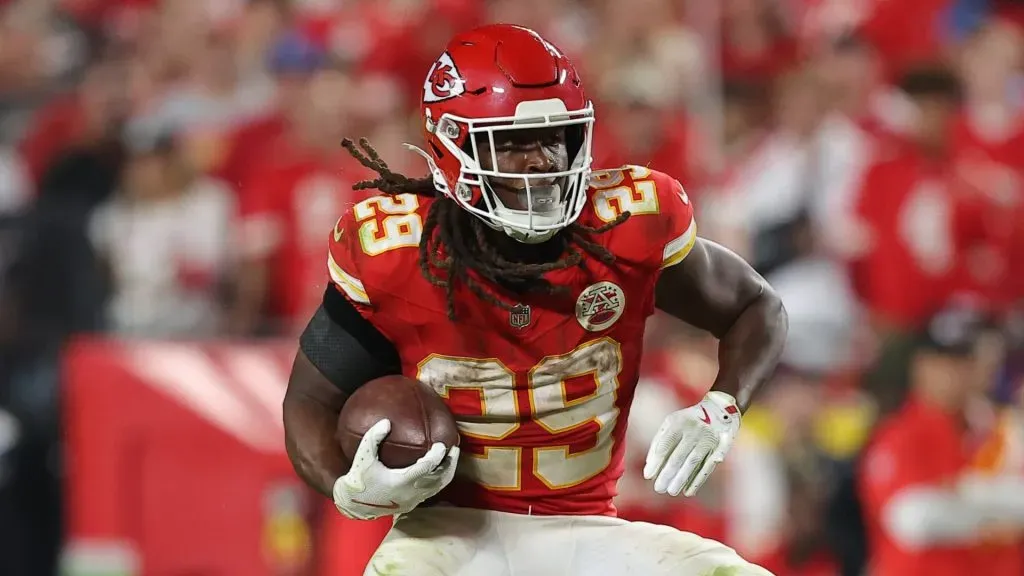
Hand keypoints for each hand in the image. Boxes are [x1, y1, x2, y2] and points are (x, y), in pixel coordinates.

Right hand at [333, 419, 458, 519]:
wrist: (355, 504)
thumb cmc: (359, 478)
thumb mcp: (363, 456)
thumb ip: (373, 438)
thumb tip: (386, 421)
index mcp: (401, 482)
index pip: (426, 469)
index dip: (437, 457)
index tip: (441, 445)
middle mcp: (410, 493)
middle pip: (439, 479)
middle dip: (449, 464)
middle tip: (454, 448)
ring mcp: (413, 500)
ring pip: (438, 487)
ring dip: (447, 472)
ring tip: (452, 457)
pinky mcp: (412, 504)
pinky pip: (432, 492)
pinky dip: (439, 480)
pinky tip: (440, 468)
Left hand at [643, 391, 739, 496]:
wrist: (719, 408)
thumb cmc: (688, 419)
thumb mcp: (671, 422)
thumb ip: (660, 440)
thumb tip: (649, 463)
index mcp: (678, 423)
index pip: (664, 445)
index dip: (656, 462)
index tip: (648, 476)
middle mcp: (693, 430)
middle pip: (678, 456)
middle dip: (667, 474)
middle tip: (659, 488)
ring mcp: (708, 439)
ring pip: (692, 463)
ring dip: (681, 479)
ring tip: (671, 491)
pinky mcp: (720, 447)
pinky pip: (707, 466)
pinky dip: (698, 480)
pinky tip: (689, 491)